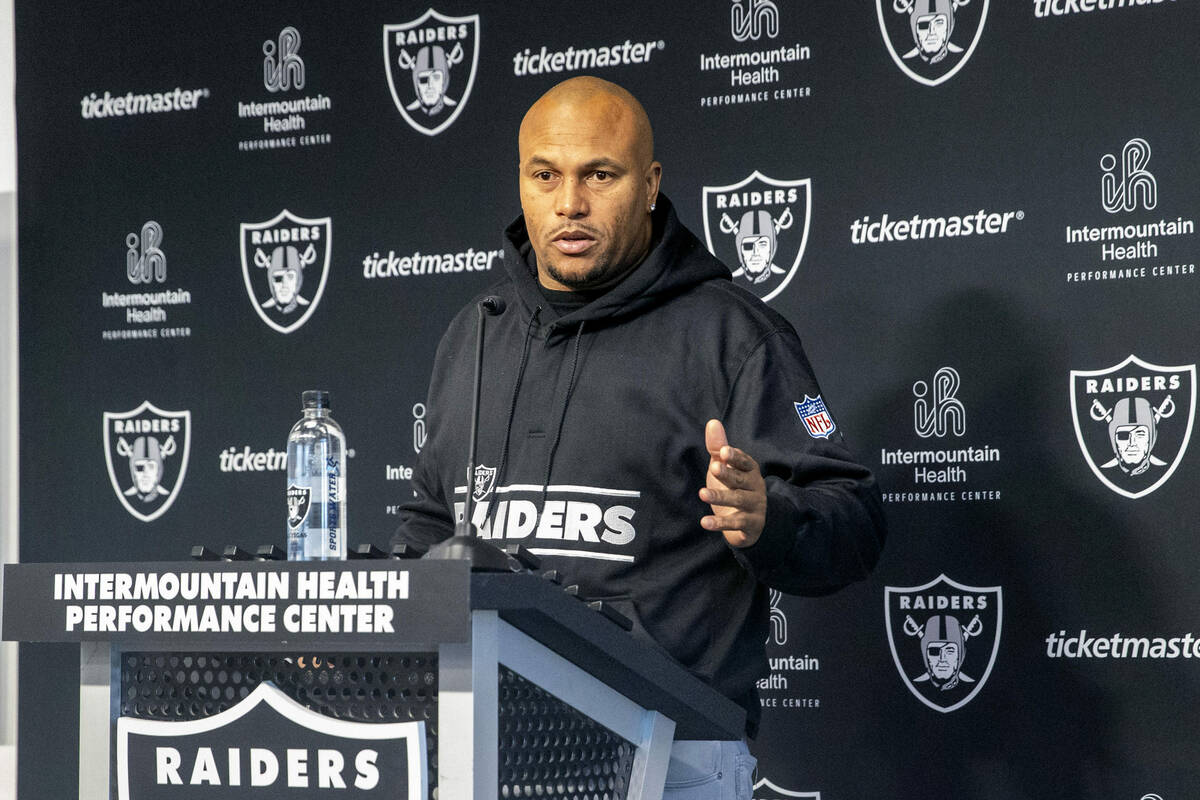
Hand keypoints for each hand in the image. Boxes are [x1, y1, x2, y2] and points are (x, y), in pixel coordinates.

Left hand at [699, 419, 765, 547]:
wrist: (751, 522)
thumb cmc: (735, 487)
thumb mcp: (726, 467)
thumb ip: (719, 448)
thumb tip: (712, 422)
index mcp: (750, 470)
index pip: (745, 462)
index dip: (735, 457)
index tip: (723, 452)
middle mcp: (755, 487)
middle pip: (741, 479)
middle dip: (728, 474)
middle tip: (714, 468)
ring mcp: (755, 506)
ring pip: (738, 500)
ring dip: (720, 496)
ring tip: (702, 493)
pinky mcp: (750, 524)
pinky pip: (735, 523)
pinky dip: (720, 523)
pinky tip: (705, 522)